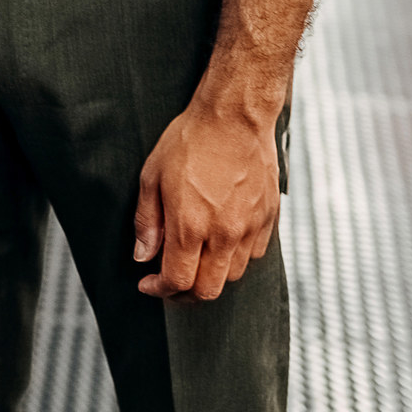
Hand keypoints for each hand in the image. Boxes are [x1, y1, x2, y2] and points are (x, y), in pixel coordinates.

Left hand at [131, 100, 280, 300]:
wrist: (235, 116)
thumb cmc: (190, 141)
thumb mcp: (152, 176)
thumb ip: (148, 222)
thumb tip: (143, 256)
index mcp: (190, 226)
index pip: (177, 281)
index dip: (160, 290)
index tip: (149, 284)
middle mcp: (224, 234)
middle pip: (208, 291)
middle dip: (185, 294)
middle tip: (170, 283)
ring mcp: (250, 228)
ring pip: (232, 276)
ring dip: (211, 276)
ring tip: (195, 260)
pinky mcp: (268, 218)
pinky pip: (254, 255)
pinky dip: (235, 258)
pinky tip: (221, 242)